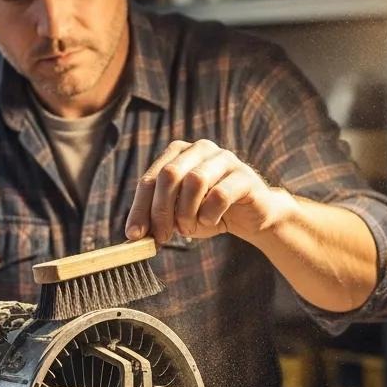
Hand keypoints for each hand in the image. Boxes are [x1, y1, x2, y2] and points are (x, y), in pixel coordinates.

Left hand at [124, 139, 289, 244]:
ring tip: (189, 229)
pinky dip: (210, 214)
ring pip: (195, 181)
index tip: (134, 235)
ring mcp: (224, 158)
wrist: (252, 217)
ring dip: (187, 213)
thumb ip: (157, 219)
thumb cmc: (209, 213)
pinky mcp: (244, 175)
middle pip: (169, 175)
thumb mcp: (178, 216)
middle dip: (161, 211)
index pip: (150, 179)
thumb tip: (134, 235)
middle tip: (162, 237)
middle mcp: (200, 149)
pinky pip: (220, 194)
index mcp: (177, 153)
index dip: (140, 208)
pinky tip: (210, 222)